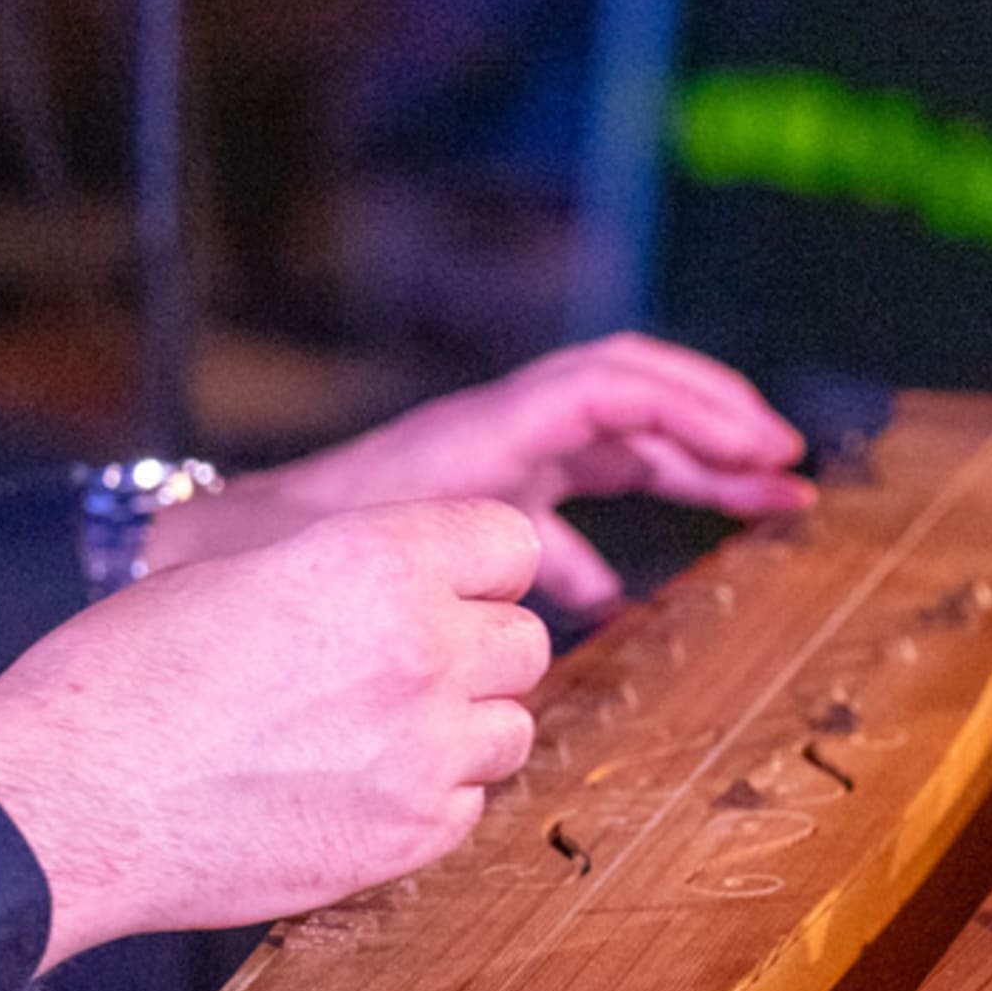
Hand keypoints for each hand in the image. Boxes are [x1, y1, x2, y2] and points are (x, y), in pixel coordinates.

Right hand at [0, 499, 548, 970]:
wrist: (72, 797)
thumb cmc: (123, 679)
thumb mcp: (235, 569)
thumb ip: (349, 570)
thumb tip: (407, 579)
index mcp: (375, 560)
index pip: (509, 542)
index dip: (477, 566)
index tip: (445, 588)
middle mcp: (422, 648)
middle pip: (525, 641)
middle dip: (476, 650)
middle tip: (403, 671)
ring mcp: (427, 749)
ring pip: (512, 728)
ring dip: (463, 728)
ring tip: (374, 734)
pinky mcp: (415, 832)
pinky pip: (471, 803)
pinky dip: (431, 797)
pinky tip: (355, 788)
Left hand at [146, 333, 812, 615]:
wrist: (199, 560)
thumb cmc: (275, 553)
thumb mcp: (376, 542)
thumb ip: (471, 550)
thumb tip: (574, 590)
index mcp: (486, 435)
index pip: (615, 388)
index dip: (698, 406)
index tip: (764, 447)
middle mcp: (499, 443)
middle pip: (636, 410)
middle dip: (720, 432)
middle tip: (792, 474)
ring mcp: (491, 476)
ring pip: (616, 455)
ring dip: (691, 477)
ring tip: (765, 510)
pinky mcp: (475, 520)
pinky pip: (568, 513)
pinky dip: (613, 546)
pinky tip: (631, 602)